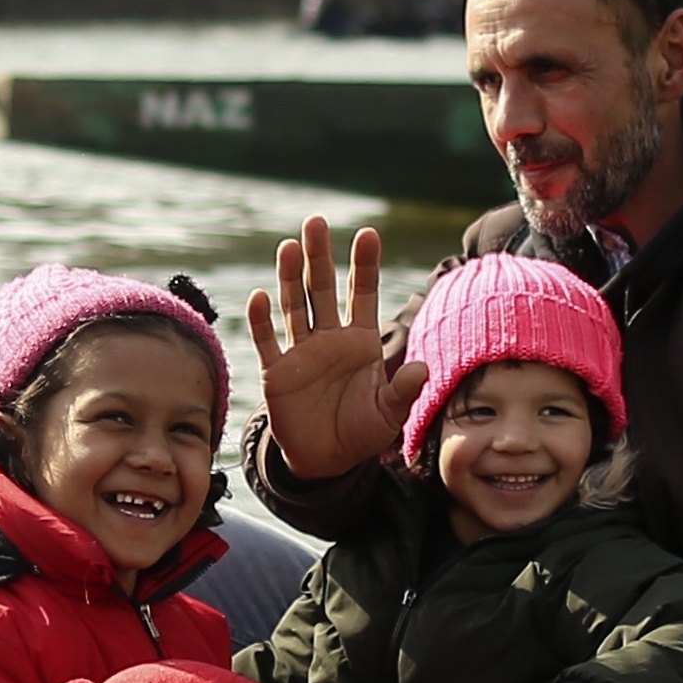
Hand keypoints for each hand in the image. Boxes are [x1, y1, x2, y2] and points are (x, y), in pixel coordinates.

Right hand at [246, 217, 420, 480]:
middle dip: (320, 256)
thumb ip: (403, 391)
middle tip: (316, 221)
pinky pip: (268, 342)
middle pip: (324, 289)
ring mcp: (301, 352)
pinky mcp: (277, 372)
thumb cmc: (362, 432)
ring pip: (295, 307)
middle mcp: (330, 339)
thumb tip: (422, 369)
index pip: (364, 294)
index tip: (369, 233)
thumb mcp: (389, 415)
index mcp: (362, 342)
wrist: (326, 461)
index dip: (365, 265)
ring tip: (289, 246)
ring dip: (290, 277)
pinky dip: (262, 320)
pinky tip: (260, 296)